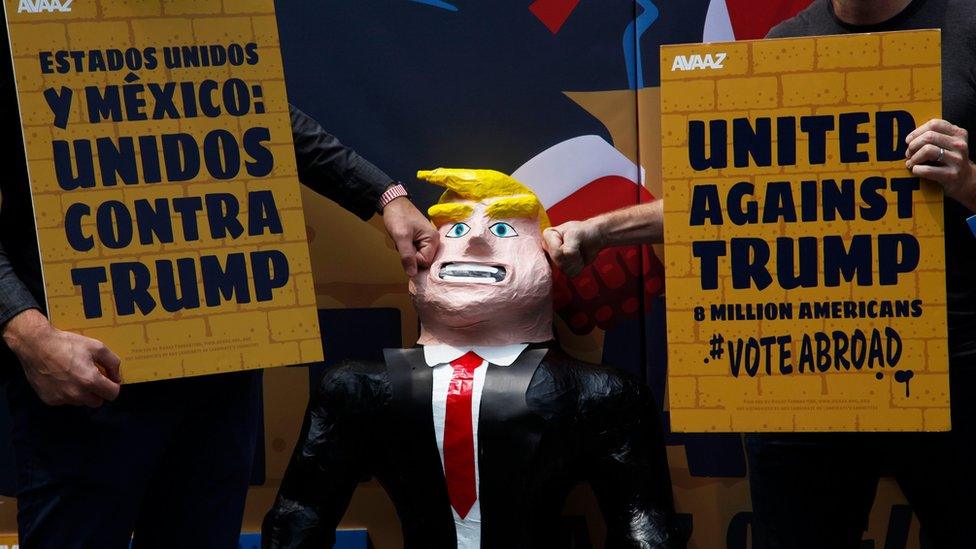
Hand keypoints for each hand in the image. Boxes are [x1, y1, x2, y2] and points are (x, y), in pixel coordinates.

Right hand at [2, 309, 121, 406]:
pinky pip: (66, 401)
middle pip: (97, 401)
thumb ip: (113, 363)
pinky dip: (68, 393)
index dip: (113, 386)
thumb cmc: (67, 344)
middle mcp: (76, 394)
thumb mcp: (97, 347)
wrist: (36, 345)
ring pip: (81, 402)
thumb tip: (116, 378)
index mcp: (90, 381)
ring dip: (83, 393)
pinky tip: (62, 379)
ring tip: (75, 376)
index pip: (112, 394)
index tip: (109, 379)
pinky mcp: (50, 400)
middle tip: (93, 377)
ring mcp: (62, 399)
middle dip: (99, 391)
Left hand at [382, 196, 439, 276]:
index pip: (425, 262)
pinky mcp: (423, 239)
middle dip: (411, 255)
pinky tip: (405, 240)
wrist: (393, 203)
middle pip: (423, 260)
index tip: (405, 248)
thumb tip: (412, 274)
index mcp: (433, 239)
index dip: (413, 259)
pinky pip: (416, 251)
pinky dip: (408, 248)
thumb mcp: (401, 237)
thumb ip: (407, 256)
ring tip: (404, 240)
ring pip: (418, 256)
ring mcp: (429, 240)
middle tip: (404, 243)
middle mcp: (435, 240)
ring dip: (408, 252)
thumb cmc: (398, 216)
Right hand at [543, 219, 604, 276]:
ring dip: (576, 263)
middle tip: (578, 248)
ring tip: (579, 253)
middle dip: (573, 258)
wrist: (595, 237)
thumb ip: (568, 247)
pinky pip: (569, 274)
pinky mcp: (563, 267)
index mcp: (548, 235)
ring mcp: (555, 258)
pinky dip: (578, 268)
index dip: (568, 250)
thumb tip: (567, 258)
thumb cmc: (585, 232)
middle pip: (559, 262)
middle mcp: (548, 247)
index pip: (556, 252)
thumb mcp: (576, 234)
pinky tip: (579, 260)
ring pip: (563, 269)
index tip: (575, 241)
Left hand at [905, 119, 975, 210]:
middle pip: (929, 136)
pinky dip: (916, 170)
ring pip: (928, 150)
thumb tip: (910, 138)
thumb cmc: (950, 160)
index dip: (917, 132)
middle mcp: (959, 144)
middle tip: (908, 153)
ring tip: (911, 162)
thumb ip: (935, 136)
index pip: (934, 124)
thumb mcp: (947, 144)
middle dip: (913, 145)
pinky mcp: (952, 175)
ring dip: (914, 157)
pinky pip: (927, 169)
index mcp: (958, 134)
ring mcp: (957, 160)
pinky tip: (916, 170)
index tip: (908, 140)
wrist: (965, 180)